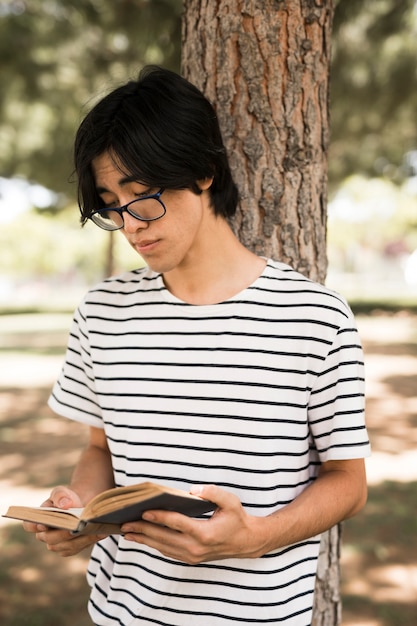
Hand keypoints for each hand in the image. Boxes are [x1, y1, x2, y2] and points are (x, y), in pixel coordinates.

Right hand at [22, 485, 108, 556]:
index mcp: (38, 520)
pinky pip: (78, 547)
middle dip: (64, 533)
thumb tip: (65, 505)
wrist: (80, 504)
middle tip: (77, 526)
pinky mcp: (71, 548)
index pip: (30, 525)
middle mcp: (45, 535)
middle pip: (50, 538)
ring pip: (66, 546)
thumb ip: (60, 496)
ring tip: (94, 528)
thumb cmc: (66, 498)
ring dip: (80, 538)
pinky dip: (90, 539)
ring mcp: (58, 544)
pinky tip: (101, 532)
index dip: (34, 526)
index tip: (43, 524)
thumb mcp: (61, 492)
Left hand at [121, 485, 271, 563]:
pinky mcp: (191, 559)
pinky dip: (154, 544)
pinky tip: (143, 538)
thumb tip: (193, 490)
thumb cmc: (238, 518)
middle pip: (164, 538)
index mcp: (204, 533)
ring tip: (127, 532)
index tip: (143, 512)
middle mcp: (196, 548)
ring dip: (144, 539)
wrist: (247, 542)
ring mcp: (192, 556)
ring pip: (163, 547)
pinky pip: (168, 551)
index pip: (176, 524)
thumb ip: (212, 492)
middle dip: (143, 530)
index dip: (159, 517)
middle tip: (124, 523)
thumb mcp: (230, 501)